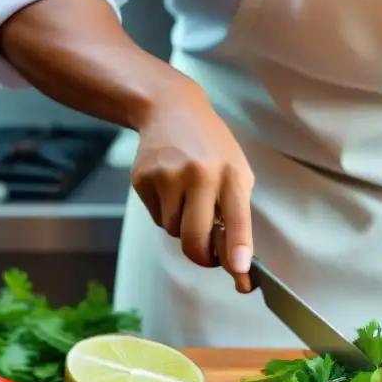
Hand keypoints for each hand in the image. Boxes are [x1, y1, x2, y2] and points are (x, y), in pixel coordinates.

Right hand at [130, 83, 255, 292]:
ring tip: (188, 200)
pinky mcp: (142, 179)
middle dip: (202, 256)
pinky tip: (170, 188)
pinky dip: (166, 212)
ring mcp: (167, 176)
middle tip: (208, 257)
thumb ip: (236, 209)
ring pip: (173, 231)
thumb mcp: (235, 168)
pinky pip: (157, 217)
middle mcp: (199, 174)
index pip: (237, 219)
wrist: (171, 109)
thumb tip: (234, 258)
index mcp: (230, 174)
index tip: (239, 272)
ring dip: (183, 227)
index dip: (237, 249)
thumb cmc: (211, 146)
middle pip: (194, 237)